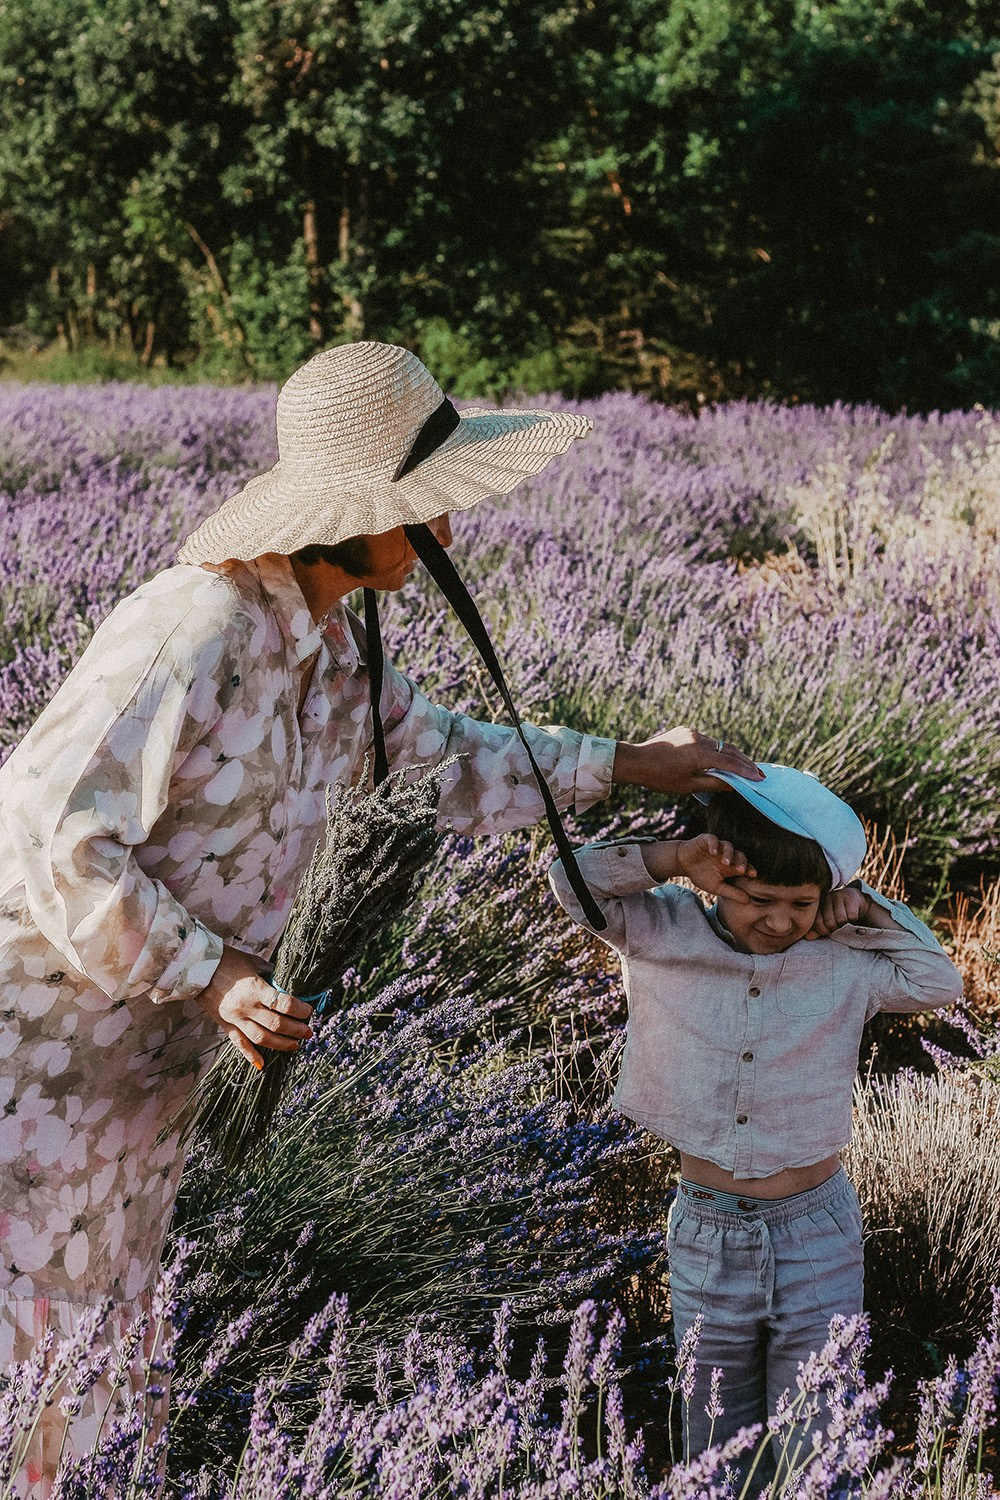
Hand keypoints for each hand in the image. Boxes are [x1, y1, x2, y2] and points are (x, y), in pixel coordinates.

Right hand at [194, 944, 313, 1069]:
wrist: (197, 968)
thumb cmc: (228, 960)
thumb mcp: (254, 962)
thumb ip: (271, 974)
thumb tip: (286, 984)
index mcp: (255, 988)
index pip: (284, 1004)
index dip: (300, 1010)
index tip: (309, 1012)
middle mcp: (246, 1006)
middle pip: (276, 1024)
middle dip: (296, 1030)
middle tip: (308, 1032)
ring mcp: (235, 1018)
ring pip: (261, 1038)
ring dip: (281, 1044)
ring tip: (295, 1045)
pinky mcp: (225, 1025)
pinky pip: (239, 1044)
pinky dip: (250, 1055)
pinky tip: (262, 1064)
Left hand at [613, 726, 762, 795]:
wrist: (636, 760)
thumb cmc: (660, 778)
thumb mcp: (688, 786)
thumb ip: (714, 783)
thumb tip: (734, 785)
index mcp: (699, 755)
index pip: (730, 763)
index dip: (746, 771)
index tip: (760, 778)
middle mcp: (698, 740)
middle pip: (729, 749)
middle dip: (744, 761)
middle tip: (758, 772)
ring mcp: (692, 732)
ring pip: (718, 744)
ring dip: (730, 754)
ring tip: (743, 766)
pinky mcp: (686, 730)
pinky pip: (706, 740)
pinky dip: (715, 749)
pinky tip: (720, 758)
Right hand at [677, 834, 756, 901]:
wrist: (683, 863)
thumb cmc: (701, 875)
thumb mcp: (716, 887)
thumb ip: (731, 892)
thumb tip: (748, 901)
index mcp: (731, 866)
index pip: (744, 866)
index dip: (750, 869)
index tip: (753, 874)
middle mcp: (727, 854)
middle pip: (739, 855)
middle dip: (741, 862)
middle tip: (741, 870)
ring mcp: (718, 846)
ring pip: (728, 846)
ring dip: (728, 854)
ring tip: (725, 863)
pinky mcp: (707, 839)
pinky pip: (713, 839)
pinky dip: (714, 845)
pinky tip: (713, 852)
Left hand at [807, 886, 871, 939]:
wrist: (857, 902)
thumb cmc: (840, 913)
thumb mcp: (828, 921)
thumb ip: (818, 929)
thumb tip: (808, 937)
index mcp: (818, 904)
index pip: (817, 923)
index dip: (824, 931)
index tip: (830, 929)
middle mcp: (826, 898)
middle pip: (830, 923)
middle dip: (836, 927)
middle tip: (839, 923)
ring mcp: (838, 895)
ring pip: (841, 919)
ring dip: (845, 923)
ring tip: (846, 918)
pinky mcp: (851, 897)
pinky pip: (852, 916)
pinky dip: (854, 918)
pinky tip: (852, 913)